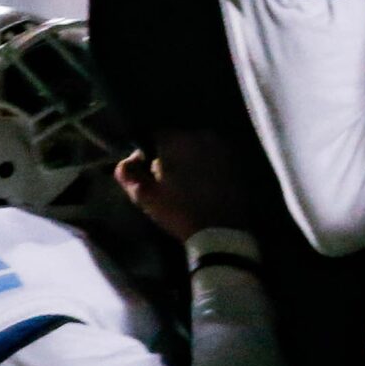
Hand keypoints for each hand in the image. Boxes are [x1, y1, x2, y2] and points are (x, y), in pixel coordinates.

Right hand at [116, 128, 249, 241]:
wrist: (220, 231)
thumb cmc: (178, 211)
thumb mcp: (144, 194)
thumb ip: (127, 172)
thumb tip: (130, 158)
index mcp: (178, 140)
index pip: (155, 134)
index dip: (148, 151)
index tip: (148, 170)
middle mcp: (202, 136)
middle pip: (178, 140)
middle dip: (170, 155)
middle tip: (167, 180)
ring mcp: (223, 148)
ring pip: (197, 147)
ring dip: (190, 160)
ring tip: (186, 185)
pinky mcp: (237, 163)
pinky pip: (215, 158)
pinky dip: (207, 167)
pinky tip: (203, 186)